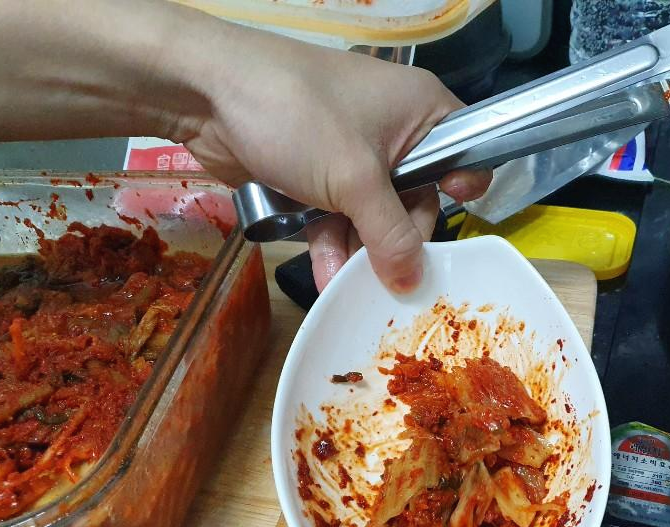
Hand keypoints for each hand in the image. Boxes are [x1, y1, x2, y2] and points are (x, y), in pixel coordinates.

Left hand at [175, 23, 490, 291]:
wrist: (207, 92)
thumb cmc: (300, 118)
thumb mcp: (354, 179)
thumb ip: (390, 235)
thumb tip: (412, 282)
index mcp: (421, 113)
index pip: (462, 155)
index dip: (460, 190)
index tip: (446, 223)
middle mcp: (393, 134)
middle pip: (414, 200)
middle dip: (396, 242)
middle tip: (387, 278)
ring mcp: (352, 157)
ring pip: (372, 217)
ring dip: (360, 254)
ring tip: (350, 291)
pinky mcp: (316, 177)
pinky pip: (337, 218)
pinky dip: (332, 245)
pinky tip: (326, 279)